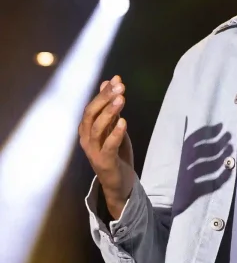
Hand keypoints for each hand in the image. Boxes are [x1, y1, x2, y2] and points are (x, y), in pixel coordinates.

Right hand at [79, 75, 134, 218]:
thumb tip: (109, 82)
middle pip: (91, 114)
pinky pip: (108, 145)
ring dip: (109, 112)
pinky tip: (124, 122)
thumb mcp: (114, 127)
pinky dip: (116, 133)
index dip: (103, 93)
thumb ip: (110, 108)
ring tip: (121, 99)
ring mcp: (93, 151)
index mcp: (87, 129)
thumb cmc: (116, 153)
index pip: (92, 106)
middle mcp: (86, 138)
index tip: (116, 79)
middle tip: (119, 86)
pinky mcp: (104, 162)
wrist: (119, 182)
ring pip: (97, 128)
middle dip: (105, 99)